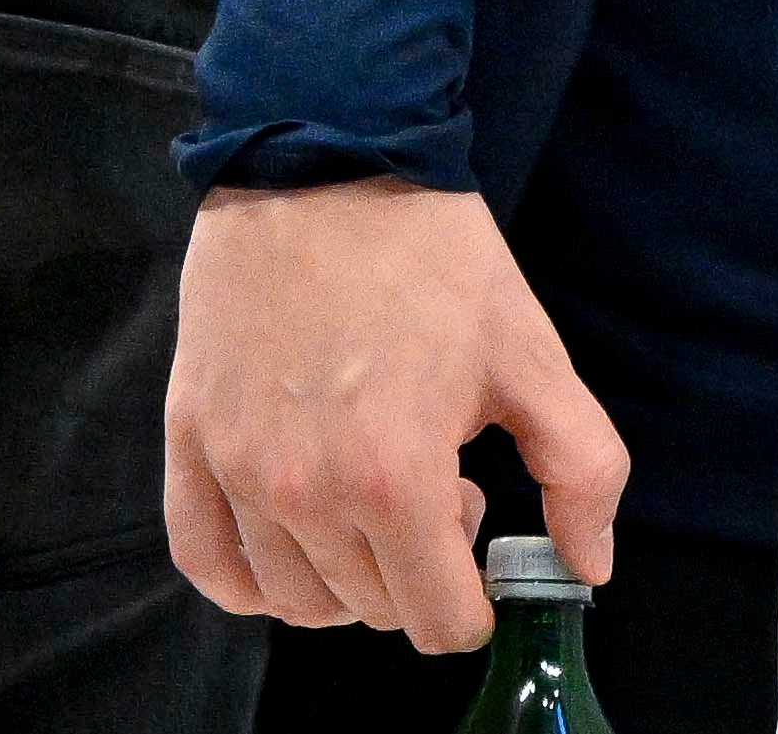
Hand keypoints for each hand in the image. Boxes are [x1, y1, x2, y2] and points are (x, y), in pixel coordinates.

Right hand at [165, 177, 622, 652]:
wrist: (326, 155)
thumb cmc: (432, 252)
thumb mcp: (532, 353)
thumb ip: (581, 471)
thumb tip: (589, 566)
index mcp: (397, 478)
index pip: (438, 622)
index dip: (473, 593)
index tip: (476, 525)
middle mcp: (306, 492)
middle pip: (371, 610)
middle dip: (416, 567)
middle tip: (432, 478)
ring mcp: (238, 470)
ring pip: (295, 601)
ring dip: (343, 571)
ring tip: (370, 483)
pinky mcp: (188, 440)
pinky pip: (207, 564)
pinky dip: (252, 578)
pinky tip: (292, 534)